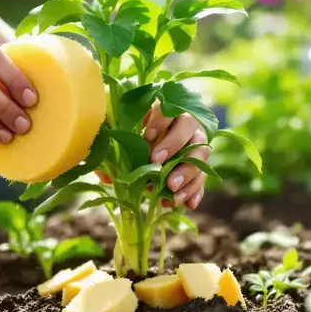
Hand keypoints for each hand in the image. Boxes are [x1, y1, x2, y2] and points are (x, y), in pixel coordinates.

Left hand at [95, 100, 210, 209]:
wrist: (147, 145)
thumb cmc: (130, 135)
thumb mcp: (119, 135)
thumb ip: (112, 148)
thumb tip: (107, 176)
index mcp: (165, 108)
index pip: (168, 107)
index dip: (160, 121)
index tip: (147, 136)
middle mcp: (185, 123)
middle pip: (190, 127)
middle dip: (174, 145)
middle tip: (157, 162)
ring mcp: (195, 144)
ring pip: (200, 154)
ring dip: (188, 172)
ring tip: (172, 188)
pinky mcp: (199, 166)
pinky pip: (203, 177)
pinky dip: (196, 191)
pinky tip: (188, 204)